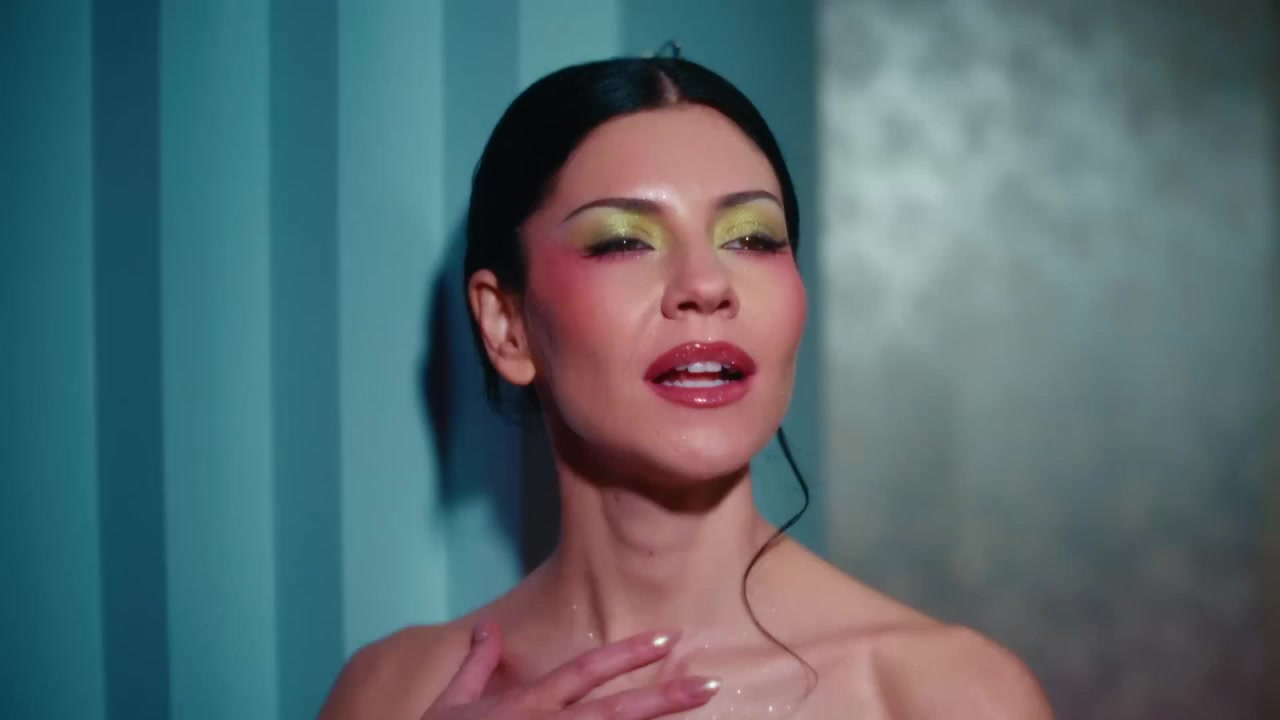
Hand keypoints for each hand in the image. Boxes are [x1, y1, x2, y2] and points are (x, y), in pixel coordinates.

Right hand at [422, 619, 721, 719]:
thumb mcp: (450, 704)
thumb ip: (475, 666)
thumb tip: (487, 627)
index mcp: (526, 705)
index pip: (585, 672)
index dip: (628, 655)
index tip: (669, 639)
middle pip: (614, 712)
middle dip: (663, 699)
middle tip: (709, 684)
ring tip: (696, 710)